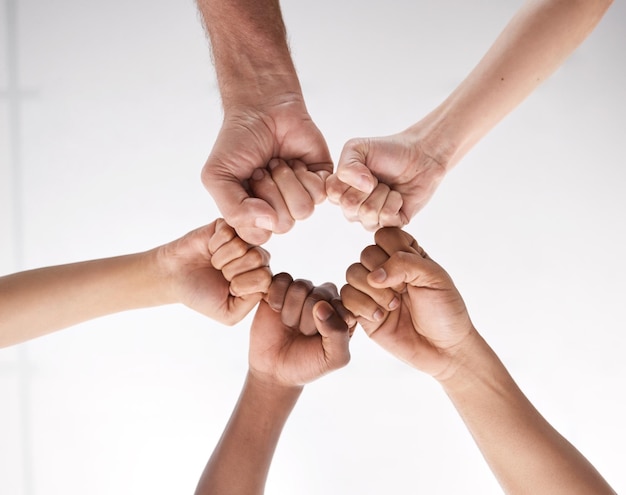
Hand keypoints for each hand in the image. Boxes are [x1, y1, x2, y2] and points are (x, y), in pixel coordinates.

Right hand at [156, 219, 271, 324]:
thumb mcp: (229, 313)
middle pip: (256, 259)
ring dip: (220, 258)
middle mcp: (256, 257)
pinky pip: (227, 232)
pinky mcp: (228, 226)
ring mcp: (243, 240)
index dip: (242, 285)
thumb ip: (251, 303)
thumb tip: (265, 281)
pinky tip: (210, 249)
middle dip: (230, 271)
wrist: (175, 277)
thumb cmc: (202, 295)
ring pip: (241, 245)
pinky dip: (214, 245)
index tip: (229, 289)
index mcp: (261, 278)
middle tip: (220, 273)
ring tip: (214, 262)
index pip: (265, 278)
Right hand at [202, 99, 330, 244]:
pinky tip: (293, 160)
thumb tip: (268, 223)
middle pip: (284, 224)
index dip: (251, 211)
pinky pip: (319, 193)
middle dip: (270, 191)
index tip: (243, 184)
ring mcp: (300, 198)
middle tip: (261, 169)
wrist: (261, 108)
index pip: (258, 236)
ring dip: (286, 180)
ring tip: (276, 163)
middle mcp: (277, 211)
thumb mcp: (217, 176)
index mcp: (252, 216)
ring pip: (303, 211)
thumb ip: (233, 209)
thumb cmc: (237, 142)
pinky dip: (303, 172)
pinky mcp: (321, 182)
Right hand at [249, 273, 353, 386]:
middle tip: (301, 333)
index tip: (320, 340)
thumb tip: (322, 305)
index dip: (326, 325)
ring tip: (290, 324)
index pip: (340, 305)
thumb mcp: (334, 358)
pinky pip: (282, 279)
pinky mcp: (279, 287)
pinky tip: (276, 310)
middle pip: (319, 294)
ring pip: (300, 286)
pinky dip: (276, 297)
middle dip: (306, 320)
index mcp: (343, 310)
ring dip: (291, 311)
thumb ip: (338, 333)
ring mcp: (302, 291)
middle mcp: (325, 296)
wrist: (274, 369)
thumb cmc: (308, 363)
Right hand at [326, 126, 448, 230]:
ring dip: (383, 193)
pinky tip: (398, 196)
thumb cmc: (388, 151)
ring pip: (368, 213)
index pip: (332, 193)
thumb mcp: (358, 148)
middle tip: (378, 178)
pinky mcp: (391, 226)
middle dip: (369, 186)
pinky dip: (395, 202)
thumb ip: (347, 165)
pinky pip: (386, 220)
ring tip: (388, 187)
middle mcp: (352, 209)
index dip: (350, 178)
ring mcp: (370, 220)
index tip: (363, 168)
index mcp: (341, 191)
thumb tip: (362, 186)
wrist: (419, 155)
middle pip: (349, 206)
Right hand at [341, 227, 473, 378]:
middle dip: (384, 275)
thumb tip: (373, 275)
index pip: (385, 235)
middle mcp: (386, 269)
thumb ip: (404, 263)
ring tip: (394, 307)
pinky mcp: (361, 311)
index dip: (393, 251)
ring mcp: (372, 290)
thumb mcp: (435, 277)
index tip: (412, 272)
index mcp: (405, 255)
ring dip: (373, 292)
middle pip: (365, 254)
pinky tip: (381, 317)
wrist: (443, 349)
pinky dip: (362, 306)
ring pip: (352, 273)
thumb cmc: (445, 311)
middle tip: (403, 293)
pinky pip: (346, 297)